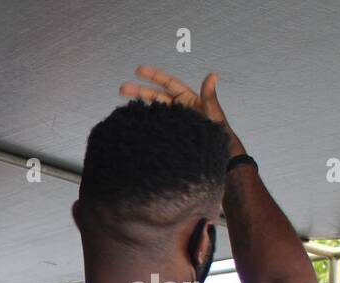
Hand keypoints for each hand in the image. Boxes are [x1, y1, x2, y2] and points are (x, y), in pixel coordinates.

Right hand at [119, 67, 242, 152]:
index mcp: (187, 99)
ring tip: (121, 107)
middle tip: (122, 88)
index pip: (168, 84)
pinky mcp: (167, 133)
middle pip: (155, 96)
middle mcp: (177, 108)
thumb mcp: (213, 112)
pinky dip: (142, 124)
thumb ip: (209, 95)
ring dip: (137, 107)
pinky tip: (131, 124)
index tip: (139, 71)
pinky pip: (153, 126)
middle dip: (138, 91)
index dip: (154, 76)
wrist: (216, 154)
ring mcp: (171, 121)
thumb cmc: (218, 132)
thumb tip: (212, 75)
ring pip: (152, 110)